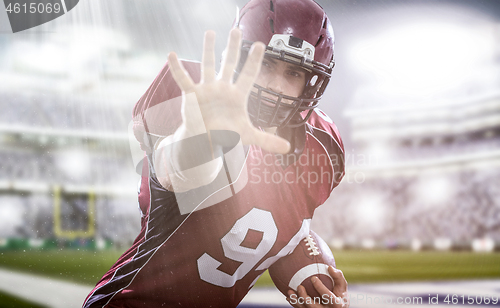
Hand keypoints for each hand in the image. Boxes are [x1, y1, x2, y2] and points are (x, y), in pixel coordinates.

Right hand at [168, 28, 289, 153]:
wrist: (206, 141)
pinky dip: (177, 68)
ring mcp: (207, 89)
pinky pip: (183, 79)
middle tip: (236, 30)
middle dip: (233, 48)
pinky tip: (171, 54)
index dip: (254, 61)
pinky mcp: (192, 95)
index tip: (260, 44)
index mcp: (237, 96)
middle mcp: (223, 88)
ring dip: (208, 50)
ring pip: (208, 66)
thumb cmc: (227, 135)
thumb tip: (287, 148)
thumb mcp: (248, 136)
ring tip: (210, 32)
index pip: (248, 75)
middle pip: (229, 64)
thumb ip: (267, 139)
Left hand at [286, 266, 348, 307]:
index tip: (313, 278)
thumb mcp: (342, 285)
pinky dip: (295, 304)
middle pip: (313, 306)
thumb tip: (329, 267)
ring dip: (296, 301)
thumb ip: (338, 276)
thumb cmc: (340, 293)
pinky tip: (289, 297)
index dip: (320, 288)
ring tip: (289, 291)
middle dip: (304, 297)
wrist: (338, 307)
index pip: (327, 296)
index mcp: (336, 304)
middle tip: (299, 286)